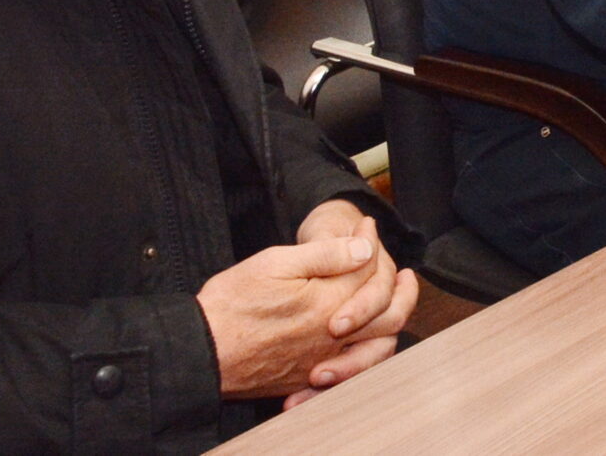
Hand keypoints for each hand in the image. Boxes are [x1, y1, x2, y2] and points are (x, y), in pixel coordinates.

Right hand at [197, 224, 417, 399]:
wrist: (198, 351)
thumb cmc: (231, 304)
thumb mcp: (276, 263)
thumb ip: (326, 255)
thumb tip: (366, 247)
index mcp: (327, 303)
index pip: (368, 271)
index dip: (370, 243)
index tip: (365, 225)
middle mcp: (332, 338)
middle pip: (388, 313)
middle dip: (403, 290)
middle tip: (407, 274)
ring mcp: (322, 362)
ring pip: (379, 347)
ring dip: (393, 324)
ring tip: (396, 306)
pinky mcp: (306, 378)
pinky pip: (354, 373)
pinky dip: (368, 358)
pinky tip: (368, 345)